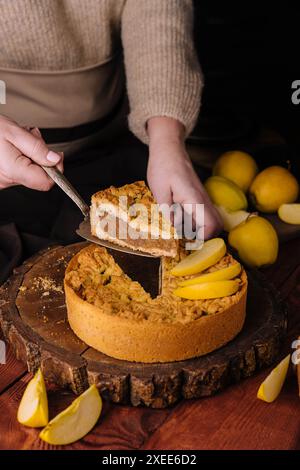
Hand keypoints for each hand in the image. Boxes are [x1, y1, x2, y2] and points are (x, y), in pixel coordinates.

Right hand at [0, 115, 62, 190]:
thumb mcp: (15, 132)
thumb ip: (37, 148)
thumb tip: (55, 160)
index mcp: (13, 170)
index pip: (45, 182)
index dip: (55, 169)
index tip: (54, 156)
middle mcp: (7, 180)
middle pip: (38, 176)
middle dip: (40, 156)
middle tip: (31, 138)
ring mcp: (2, 181)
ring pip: (29, 172)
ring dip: (30, 154)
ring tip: (19, 139)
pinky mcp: (0, 178)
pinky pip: (18, 171)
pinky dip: (20, 158)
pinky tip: (12, 146)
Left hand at [147, 117, 222, 238]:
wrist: (169, 150)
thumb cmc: (163, 167)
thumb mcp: (159, 190)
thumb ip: (168, 211)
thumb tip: (175, 228)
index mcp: (194, 200)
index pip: (211, 226)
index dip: (203, 239)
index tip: (187, 242)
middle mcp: (204, 200)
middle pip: (216, 227)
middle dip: (203, 237)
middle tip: (184, 238)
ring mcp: (203, 198)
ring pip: (211, 221)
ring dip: (198, 229)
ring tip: (179, 228)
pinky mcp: (199, 198)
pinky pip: (204, 215)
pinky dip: (195, 221)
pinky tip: (179, 218)